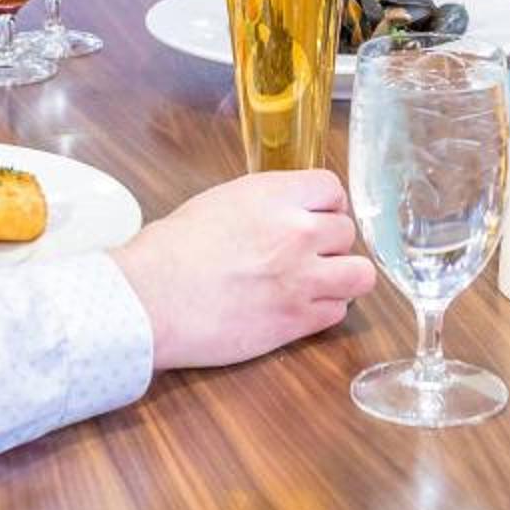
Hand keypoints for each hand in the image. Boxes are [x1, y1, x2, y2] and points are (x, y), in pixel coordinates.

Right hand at [112, 169, 375, 370]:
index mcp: (273, 196)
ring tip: (319, 283)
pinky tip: (300, 309)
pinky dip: (324, 310)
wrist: (150, 300)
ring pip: (360, 274)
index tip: (316, 216)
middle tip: (307, 255)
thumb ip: (260, 206)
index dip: (326, 204)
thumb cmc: (167, 253)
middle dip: (330, 243)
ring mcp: (302, 278)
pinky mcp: (297, 320)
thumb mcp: (217, 203)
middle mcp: (296, 232)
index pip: (332, 188)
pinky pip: (338, 312)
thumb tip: (278, 214)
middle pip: (347, 231)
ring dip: (342, 277)